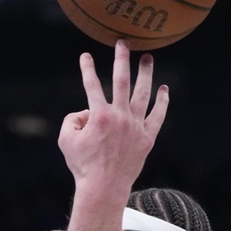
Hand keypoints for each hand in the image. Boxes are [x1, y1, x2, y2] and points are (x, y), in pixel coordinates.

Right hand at [58, 40, 168, 194]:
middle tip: (123, 43)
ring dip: (145, 74)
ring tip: (148, 58)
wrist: (104, 188)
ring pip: (143, 94)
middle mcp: (120, 117)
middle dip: (121, 59)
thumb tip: (86, 111)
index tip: (85, 56)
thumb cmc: (82, 165)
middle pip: (122, 81)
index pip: (92, 85)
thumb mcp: (66, 140)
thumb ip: (72, 119)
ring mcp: (136, 126)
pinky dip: (162, 102)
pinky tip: (164, 89)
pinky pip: (158, 116)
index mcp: (99, 115)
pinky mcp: (147, 138)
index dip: (87, 69)